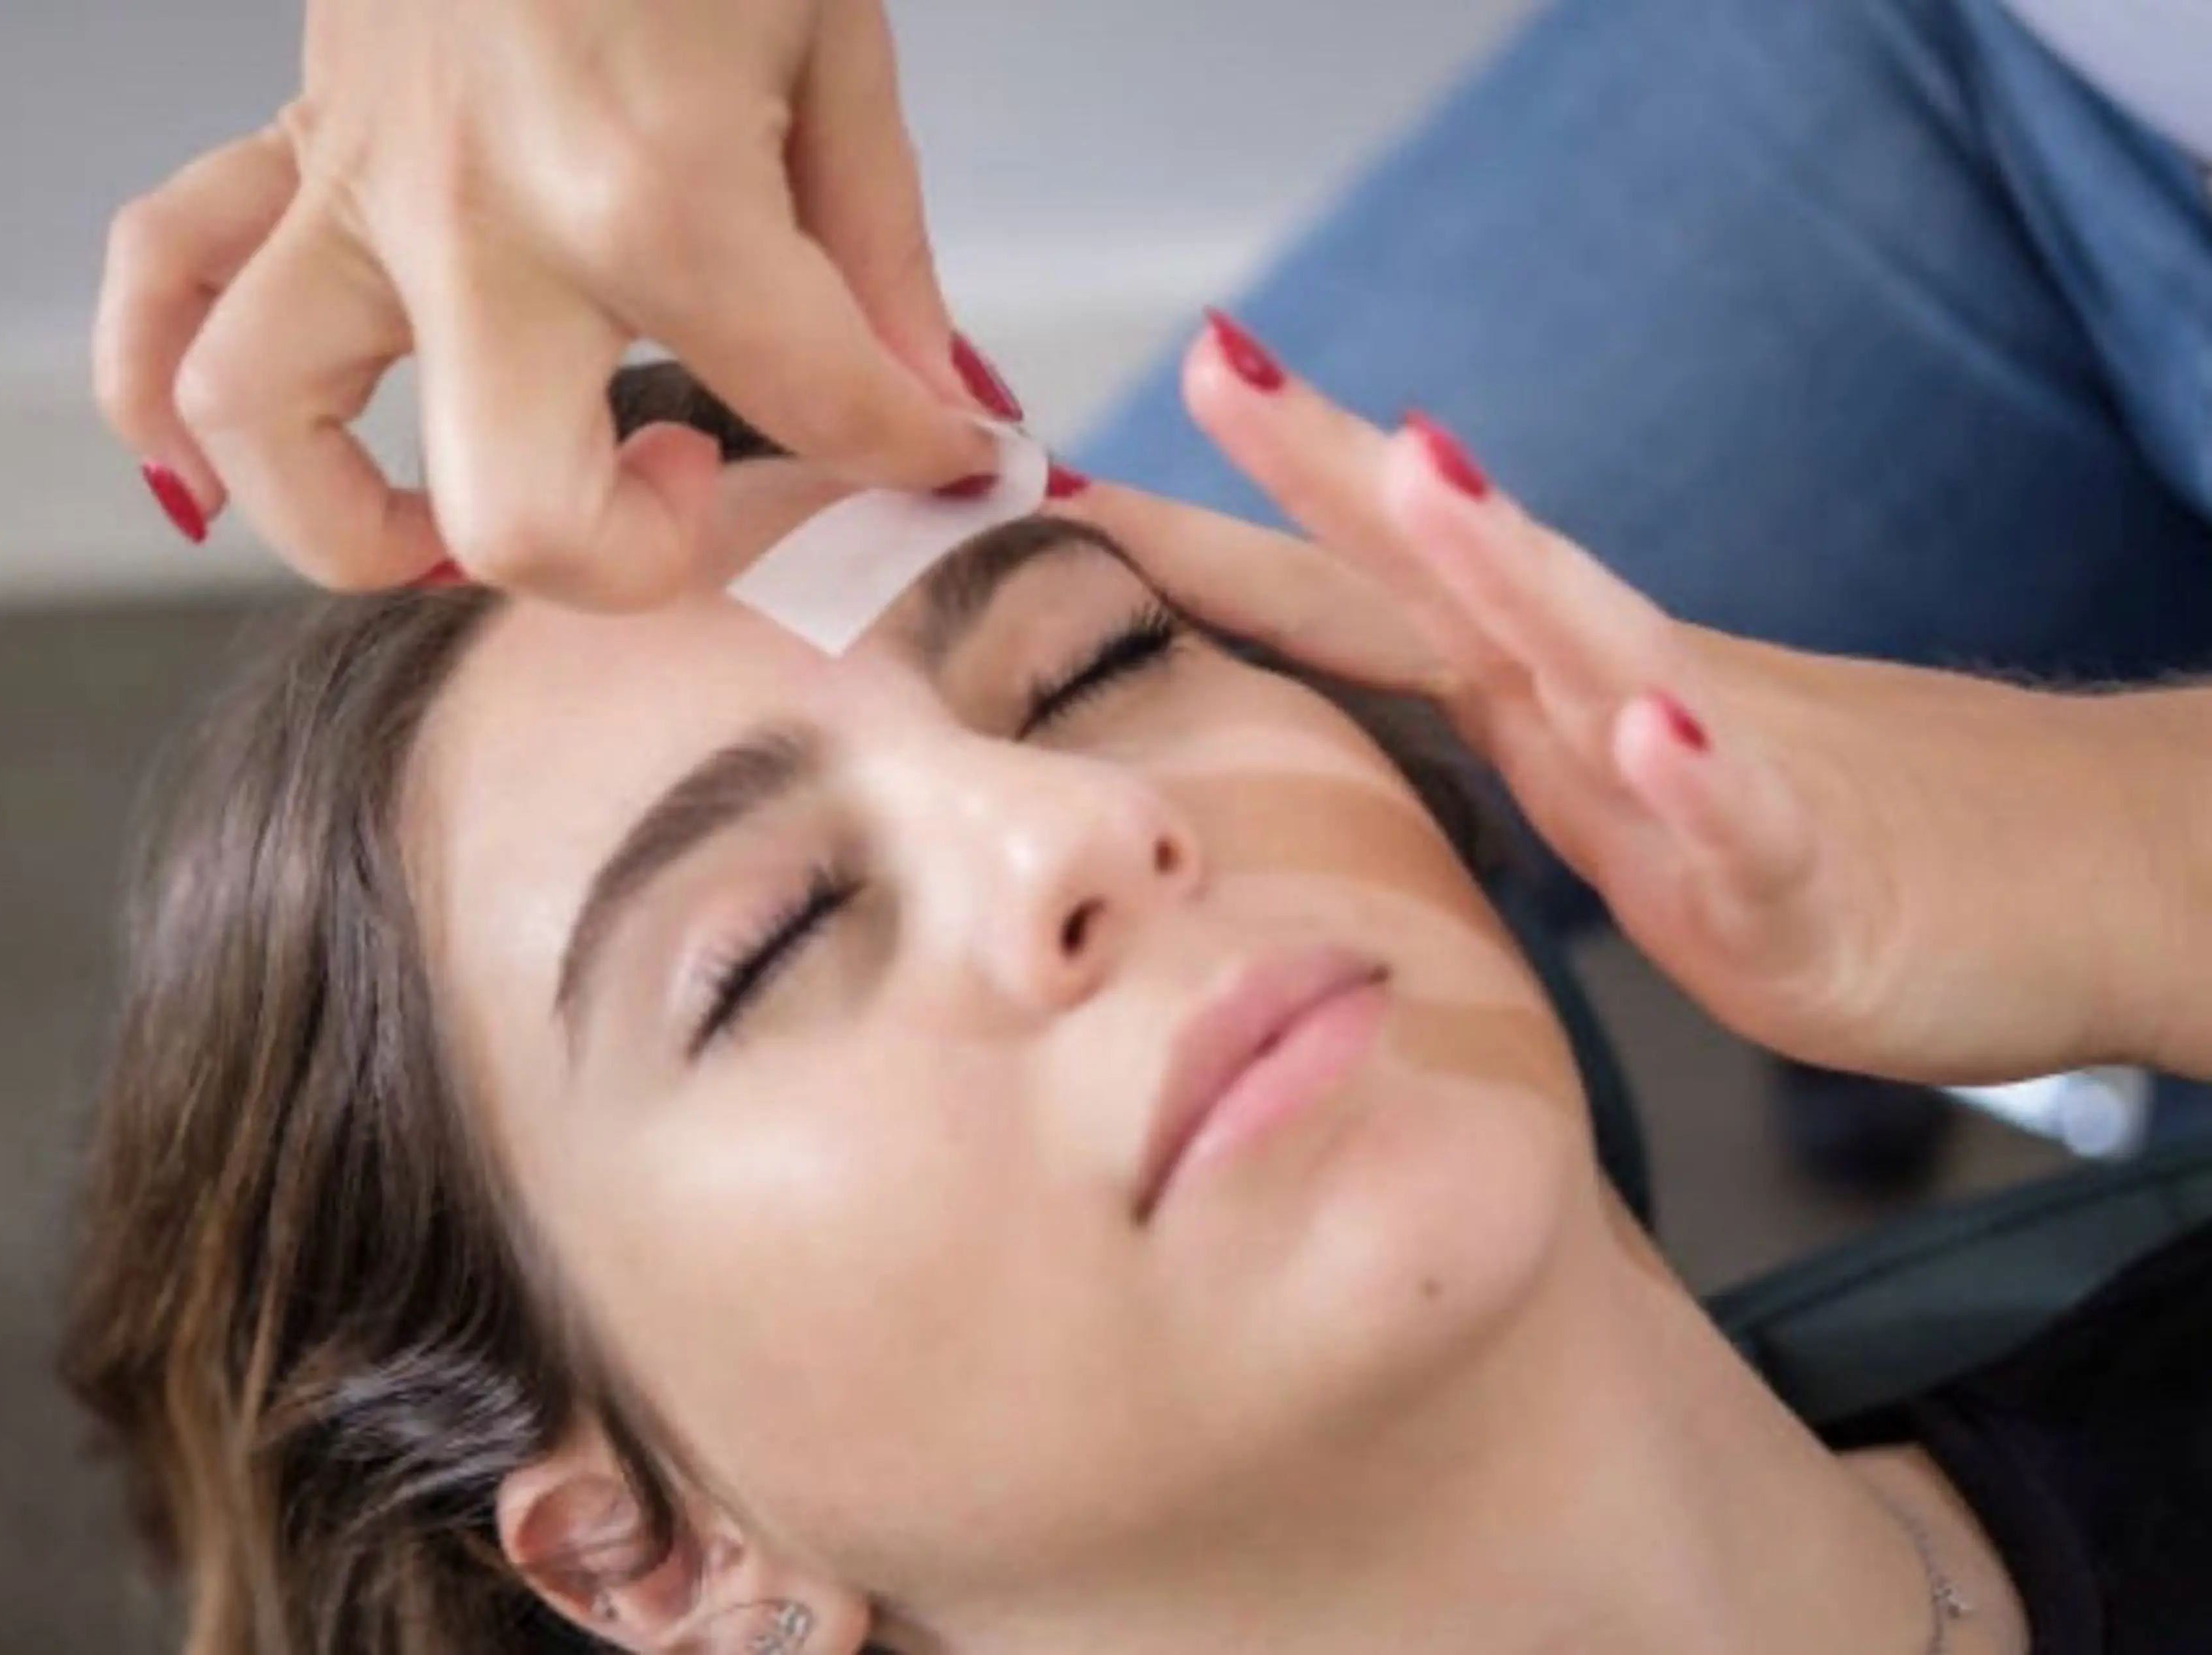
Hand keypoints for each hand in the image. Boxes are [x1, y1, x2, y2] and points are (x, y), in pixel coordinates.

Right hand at [94, 0, 996, 606]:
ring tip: (466, 524)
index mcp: (655, 187)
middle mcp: (484, 213)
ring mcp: (364, 181)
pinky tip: (207, 471)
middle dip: (630, 560)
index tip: (944, 455)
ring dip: (360, 524)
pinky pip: (165, 279)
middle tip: (693, 485)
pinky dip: (156, 389)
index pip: (818, 402)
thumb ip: (872, 254)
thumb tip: (917, 408)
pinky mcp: (300, 139)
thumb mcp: (834, 42)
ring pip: (266, 420)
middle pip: (516, 518)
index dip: (912, 453)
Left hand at [1067, 316, 2196, 1083]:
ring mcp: (1706, 775)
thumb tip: (1337, 692)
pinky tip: (1652, 727)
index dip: (1218, 538)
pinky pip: (1745, 820)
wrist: (2048, 877)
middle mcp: (1604, 702)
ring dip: (1508, 560)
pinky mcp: (1806, 877)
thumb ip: (1481, 726)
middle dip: (1329, 468)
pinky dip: (1697, 774)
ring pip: (1603, 650)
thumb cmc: (1800, 831)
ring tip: (1425, 470)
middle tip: (1216, 363)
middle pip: (1455, 570)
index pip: (1358, 595)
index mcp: (1538, 694)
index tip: (1069, 483)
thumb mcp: (1599, 784)